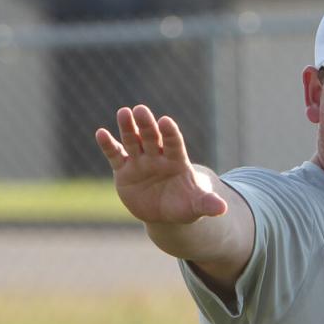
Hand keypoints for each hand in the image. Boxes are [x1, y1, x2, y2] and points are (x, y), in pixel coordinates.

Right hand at [95, 105, 226, 224]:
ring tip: (124, 113)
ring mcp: (140, 162)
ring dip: (128, 128)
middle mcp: (158, 157)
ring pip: (133, 141)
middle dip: (146, 125)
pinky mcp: (124, 170)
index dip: (170, 133)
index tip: (165, 121)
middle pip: (152, 137)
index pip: (174, 144)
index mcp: (177, 161)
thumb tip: (222, 209)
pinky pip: (115, 155)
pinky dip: (108, 145)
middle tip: (141, 110)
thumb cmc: (185, 205)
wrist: (166, 213)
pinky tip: (101, 133)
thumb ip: (207, 204)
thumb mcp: (197, 206)